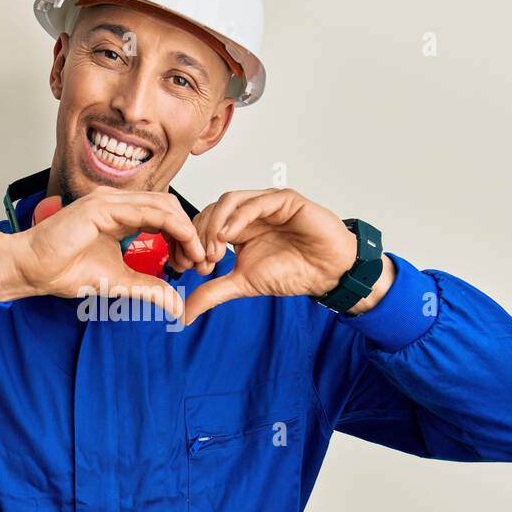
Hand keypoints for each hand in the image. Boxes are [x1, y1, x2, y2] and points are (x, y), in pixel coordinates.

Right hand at [0, 187, 205, 318]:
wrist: (31, 269)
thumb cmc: (64, 270)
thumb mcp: (119, 282)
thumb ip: (149, 288)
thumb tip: (177, 305)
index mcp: (120, 215)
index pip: (164, 216)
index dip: (184, 237)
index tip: (194, 263)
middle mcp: (117, 203)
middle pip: (169, 207)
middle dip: (191, 233)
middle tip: (201, 261)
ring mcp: (109, 201)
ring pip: (163, 204)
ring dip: (186, 230)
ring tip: (195, 256)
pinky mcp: (101, 207)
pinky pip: (146, 210)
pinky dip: (170, 225)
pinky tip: (181, 244)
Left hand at [182, 187, 360, 326]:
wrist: (327, 273)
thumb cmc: (293, 271)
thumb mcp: (243, 284)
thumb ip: (213, 292)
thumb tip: (183, 312)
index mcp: (237, 228)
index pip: (203, 224)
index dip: (191, 243)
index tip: (191, 268)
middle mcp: (248, 212)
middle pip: (210, 211)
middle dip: (199, 235)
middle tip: (201, 261)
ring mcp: (265, 203)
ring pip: (228, 201)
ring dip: (214, 225)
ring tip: (214, 251)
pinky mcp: (284, 200)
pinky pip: (255, 202)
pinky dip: (237, 218)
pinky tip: (228, 236)